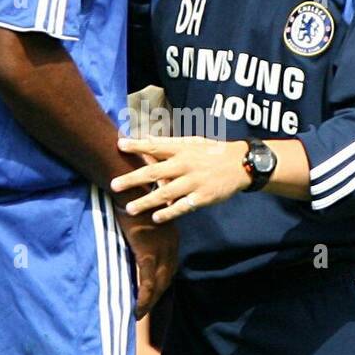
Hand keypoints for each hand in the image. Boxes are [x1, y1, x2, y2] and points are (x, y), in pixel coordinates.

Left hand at [112, 135, 249, 222]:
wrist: (240, 164)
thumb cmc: (212, 152)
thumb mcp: (191, 142)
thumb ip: (167, 143)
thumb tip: (144, 137)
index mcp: (182, 149)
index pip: (156, 146)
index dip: (137, 146)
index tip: (119, 144)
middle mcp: (186, 165)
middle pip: (155, 172)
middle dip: (133, 179)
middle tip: (114, 185)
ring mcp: (194, 182)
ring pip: (166, 193)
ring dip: (147, 201)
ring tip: (130, 208)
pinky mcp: (203, 197)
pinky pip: (183, 206)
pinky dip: (170, 212)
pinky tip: (156, 217)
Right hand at [115, 206, 177, 319]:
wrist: (131, 189)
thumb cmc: (134, 198)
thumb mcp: (146, 215)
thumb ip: (146, 229)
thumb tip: (137, 235)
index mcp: (171, 237)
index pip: (170, 265)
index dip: (162, 281)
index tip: (154, 292)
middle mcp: (170, 246)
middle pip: (167, 278)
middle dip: (157, 296)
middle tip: (146, 309)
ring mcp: (160, 251)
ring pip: (158, 285)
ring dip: (150, 302)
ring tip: (140, 314)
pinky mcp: (147, 254)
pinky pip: (147, 282)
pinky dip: (144, 299)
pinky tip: (137, 309)